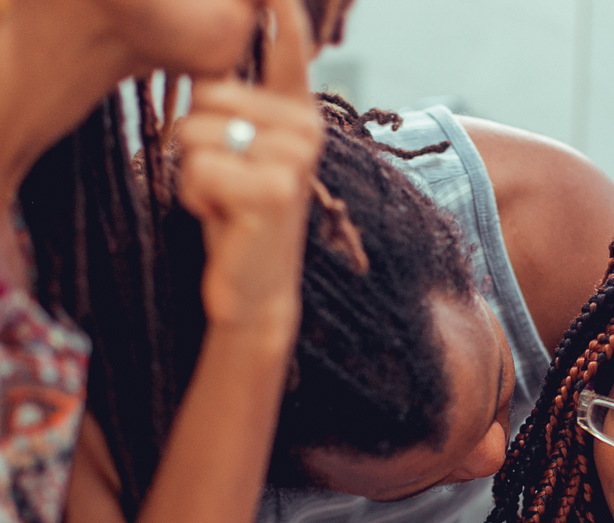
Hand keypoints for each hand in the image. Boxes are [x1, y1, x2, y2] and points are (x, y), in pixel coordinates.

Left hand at [176, 0, 321, 338]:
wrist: (255, 288)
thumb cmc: (238, 212)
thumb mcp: (238, 148)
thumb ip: (234, 100)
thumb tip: (209, 58)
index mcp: (297, 111)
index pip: (289, 43)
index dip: (279, 8)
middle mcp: (306, 128)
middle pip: (207, 90)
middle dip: (193, 136)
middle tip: (224, 178)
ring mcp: (295, 158)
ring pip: (195, 130)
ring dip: (192, 172)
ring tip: (224, 199)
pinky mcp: (275, 190)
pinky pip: (198, 168)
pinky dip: (194, 198)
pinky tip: (223, 217)